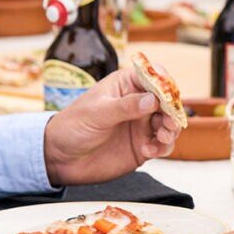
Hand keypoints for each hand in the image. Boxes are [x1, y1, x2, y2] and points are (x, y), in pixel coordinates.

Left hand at [42, 66, 183, 185]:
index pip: (153, 76)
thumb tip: (153, 99)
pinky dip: (162, 147)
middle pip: (167, 101)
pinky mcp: (143, 145)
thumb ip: (125, 107)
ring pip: (169, 123)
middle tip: (169, 122)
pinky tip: (150, 151)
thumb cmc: (72, 126)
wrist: (60, 158)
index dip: (165, 83)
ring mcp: (142, 124)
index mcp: (126, 85)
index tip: (169, 95)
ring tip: (163, 137)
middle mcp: (138, 103)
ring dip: (171, 129)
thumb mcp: (97, 113)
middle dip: (173, 110)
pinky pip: (163, 144)